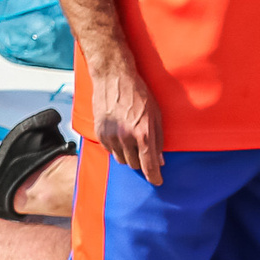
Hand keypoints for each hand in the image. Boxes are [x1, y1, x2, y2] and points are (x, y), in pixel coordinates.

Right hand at [87, 60, 161, 185]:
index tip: (157, 182)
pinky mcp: (99, 133)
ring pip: (121, 159)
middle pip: (134, 164)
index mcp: (143, 134)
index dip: (154, 177)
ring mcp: (111, 136)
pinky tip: (120, 135)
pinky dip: (116, 148)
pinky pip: (110, 150)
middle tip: (144, 151)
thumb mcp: (156, 115)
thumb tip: (160, 160)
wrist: (113, 78)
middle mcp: (126, 138)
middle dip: (141, 162)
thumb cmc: (138, 94)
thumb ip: (158, 139)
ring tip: (131, 141)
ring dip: (128, 155)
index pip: (149, 165)